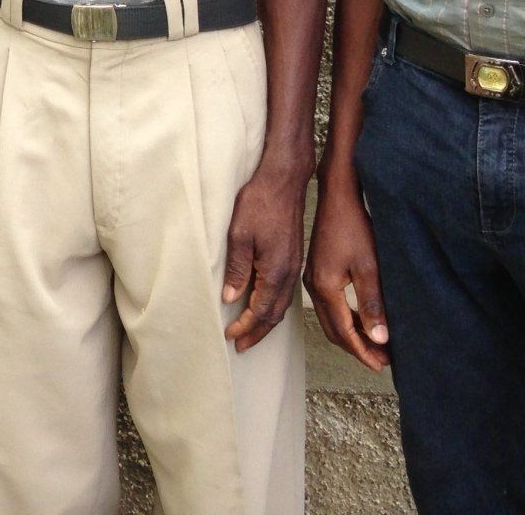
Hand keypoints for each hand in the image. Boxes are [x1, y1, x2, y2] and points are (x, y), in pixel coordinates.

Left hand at [222, 160, 306, 352]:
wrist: (284, 180)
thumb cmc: (260, 203)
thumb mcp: (240, 235)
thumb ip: (237, 269)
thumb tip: (231, 298)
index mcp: (276, 271)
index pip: (260, 310)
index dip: (245, 326)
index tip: (230, 336)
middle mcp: (289, 273)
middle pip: (275, 314)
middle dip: (257, 332)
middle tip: (240, 344)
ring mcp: (294, 266)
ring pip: (282, 304)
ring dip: (266, 321)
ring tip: (251, 332)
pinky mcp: (293, 257)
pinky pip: (285, 292)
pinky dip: (274, 306)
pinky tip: (263, 305)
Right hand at [305, 180, 389, 370]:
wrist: (336, 197)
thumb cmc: (353, 226)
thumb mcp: (369, 266)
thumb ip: (372, 304)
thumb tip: (379, 338)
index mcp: (325, 288)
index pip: (344, 332)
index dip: (362, 352)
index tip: (380, 365)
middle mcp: (314, 286)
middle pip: (333, 330)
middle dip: (357, 348)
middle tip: (380, 360)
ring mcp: (312, 279)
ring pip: (330, 319)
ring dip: (351, 334)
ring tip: (374, 344)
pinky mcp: (317, 271)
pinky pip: (329, 305)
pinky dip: (345, 318)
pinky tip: (361, 319)